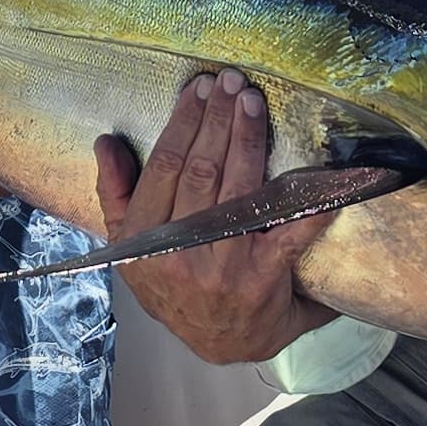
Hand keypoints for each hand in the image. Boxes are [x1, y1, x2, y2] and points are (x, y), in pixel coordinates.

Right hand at [96, 72, 328, 366]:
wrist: (218, 343)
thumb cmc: (173, 285)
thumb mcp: (130, 248)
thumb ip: (115, 194)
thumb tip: (106, 142)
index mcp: (145, 241)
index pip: (165, 167)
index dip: (183, 123)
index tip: (200, 89)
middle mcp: (182, 252)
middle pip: (202, 170)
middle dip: (219, 120)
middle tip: (233, 82)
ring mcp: (225, 265)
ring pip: (238, 188)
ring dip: (248, 139)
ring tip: (253, 103)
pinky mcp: (265, 277)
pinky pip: (289, 230)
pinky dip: (309, 201)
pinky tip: (320, 173)